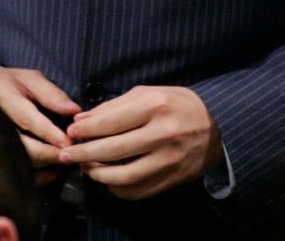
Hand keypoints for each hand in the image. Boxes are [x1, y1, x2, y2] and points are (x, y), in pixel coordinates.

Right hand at [0, 67, 81, 179]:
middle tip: (69, 154)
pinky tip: (50, 173)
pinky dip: (34, 177)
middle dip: (48, 154)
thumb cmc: (9, 84)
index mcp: (4, 100)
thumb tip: (74, 110)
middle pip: (21, 147)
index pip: (27, 120)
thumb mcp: (30, 79)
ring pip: (18, 162)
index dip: (48, 133)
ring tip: (63, 159)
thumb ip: (51, 95)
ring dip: (43, 164)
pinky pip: (13, 173)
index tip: (66, 143)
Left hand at [58, 85, 222, 199]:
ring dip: (97, 175)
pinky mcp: (172, 179)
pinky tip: (107, 181)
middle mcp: (162, 134)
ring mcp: (168, 160)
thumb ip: (115, 106)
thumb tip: (83, 119)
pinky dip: (117, 189)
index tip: (70, 132)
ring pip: (123, 176)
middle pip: (113, 150)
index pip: (111, 122)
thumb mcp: (150, 93)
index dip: (87, 130)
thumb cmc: (179, 103)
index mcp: (155, 106)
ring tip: (84, 168)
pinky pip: (137, 191)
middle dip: (84, 154)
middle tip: (65, 154)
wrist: (219, 125)